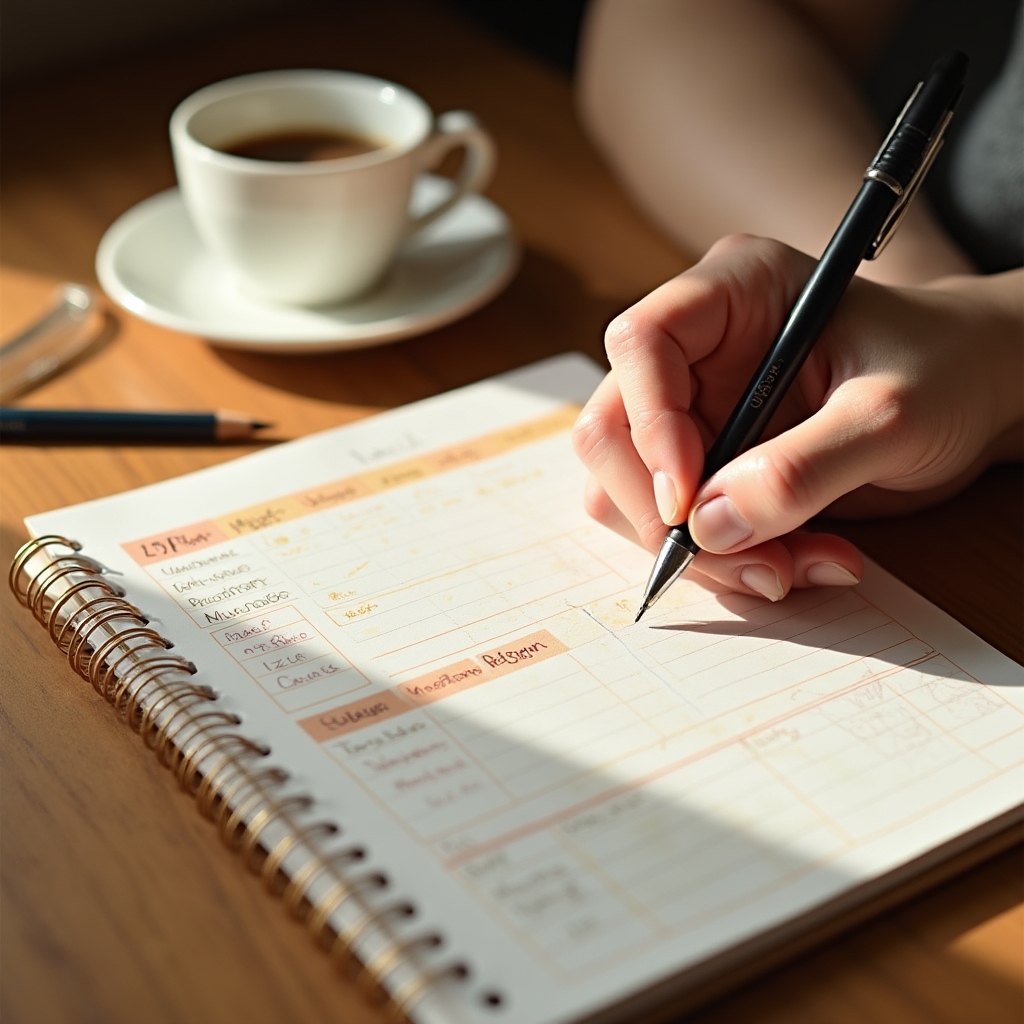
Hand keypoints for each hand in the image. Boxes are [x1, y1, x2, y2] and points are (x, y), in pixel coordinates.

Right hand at [572, 235, 1022, 600]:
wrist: (975, 398)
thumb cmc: (946, 371)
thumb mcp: (890, 415)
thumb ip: (803, 467)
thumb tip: (708, 527)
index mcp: (730, 294)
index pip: (641, 344)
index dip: (650, 425)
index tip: (687, 502)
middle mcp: (694, 351)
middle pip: (612, 432)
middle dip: (666, 515)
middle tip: (750, 563)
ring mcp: (693, 412)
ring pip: (631, 494)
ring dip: (702, 550)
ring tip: (793, 568)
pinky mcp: (706, 467)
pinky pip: (677, 527)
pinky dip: (725, 561)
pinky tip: (797, 562)